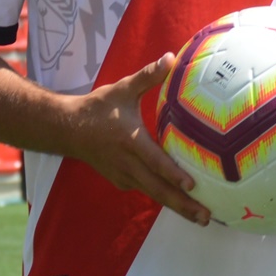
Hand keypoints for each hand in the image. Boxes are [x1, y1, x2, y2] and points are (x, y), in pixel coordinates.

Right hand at [60, 53, 208, 225]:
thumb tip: (172, 57)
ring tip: (201, 218)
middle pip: (159, 189)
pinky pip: (146, 190)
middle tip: (207, 217)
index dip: (173, 174)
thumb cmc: (98, 108)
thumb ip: (148, 76)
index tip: (192, 185)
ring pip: (154, 194)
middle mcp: (128, 163)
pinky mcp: (121, 181)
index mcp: (130, 141)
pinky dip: (164, 198)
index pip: (155, 161)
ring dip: (177, 207)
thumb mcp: (122, 88)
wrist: (68, 129)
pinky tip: (182, 205)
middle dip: (183, 204)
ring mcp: (123, 176)